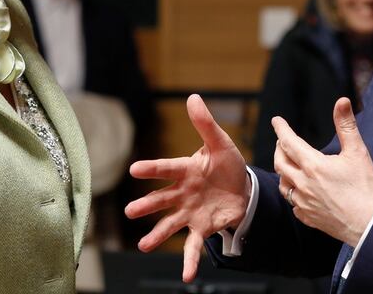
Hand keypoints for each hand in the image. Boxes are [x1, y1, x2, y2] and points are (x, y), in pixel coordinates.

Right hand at [125, 94, 250, 282]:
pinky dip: (189, 262)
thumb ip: (205, 124)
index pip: (167, 169)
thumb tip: (192, 97)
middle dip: (147, 206)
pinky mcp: (201, 228)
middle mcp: (182, 193)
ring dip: (157, 236)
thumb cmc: (227, 164)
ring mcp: (189, 212)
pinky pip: (192, 246)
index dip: (152, 169)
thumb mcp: (221, 143)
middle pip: (162, 200)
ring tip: (144, 246)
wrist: (243, 189)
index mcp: (186, 170)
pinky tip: (186, 276)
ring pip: (170, 225)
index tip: (135, 170)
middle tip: (129, 212)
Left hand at [273, 97, 372, 246]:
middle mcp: (303, 184)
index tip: (276, 121)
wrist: (369, 224)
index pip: (289, 142)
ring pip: (283, 184)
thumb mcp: (358, 152)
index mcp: (313, 165)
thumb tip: (341, 101)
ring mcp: (303, 202)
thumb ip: (346, 125)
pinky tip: (300, 192)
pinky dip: (293, 194)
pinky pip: (293, 204)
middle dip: (279, 149)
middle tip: (282, 141)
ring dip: (283, 172)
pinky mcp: (308, 217)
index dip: (281, 129)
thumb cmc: (365, 188)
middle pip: (280, 162)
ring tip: (289, 165)